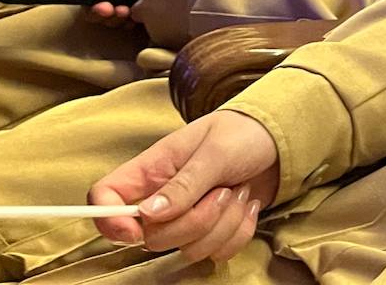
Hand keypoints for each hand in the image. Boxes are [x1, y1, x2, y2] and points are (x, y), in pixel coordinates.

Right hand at [61, 0, 141, 23]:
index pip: (87, 7)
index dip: (93, 11)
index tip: (102, 8)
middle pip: (104, 18)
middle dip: (109, 17)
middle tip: (118, 11)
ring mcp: (123, 3)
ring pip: (119, 21)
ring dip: (123, 20)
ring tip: (131, 11)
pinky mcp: (140, 5)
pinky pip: (136, 20)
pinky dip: (138, 21)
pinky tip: (143, 16)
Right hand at [90, 109, 279, 262]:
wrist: (280, 140)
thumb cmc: (242, 134)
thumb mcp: (215, 152)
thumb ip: (184, 184)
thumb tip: (148, 215)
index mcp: (151, 170)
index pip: (104, 197)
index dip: (109, 218)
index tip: (138, 229)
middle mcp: (161, 198)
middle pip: (153, 237)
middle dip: (195, 221)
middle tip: (222, 190)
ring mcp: (187, 218)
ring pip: (188, 249)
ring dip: (223, 224)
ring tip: (238, 191)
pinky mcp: (212, 232)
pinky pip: (217, 252)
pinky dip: (239, 232)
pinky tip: (249, 204)